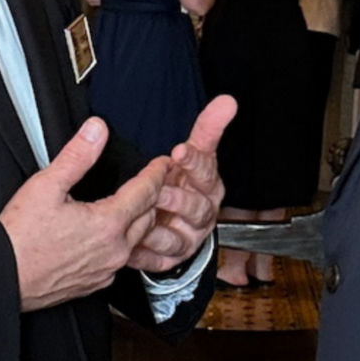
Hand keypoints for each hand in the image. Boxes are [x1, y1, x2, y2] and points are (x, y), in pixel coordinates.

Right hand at [0, 118, 166, 310]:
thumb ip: (77, 155)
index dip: (156, 173)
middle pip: (148, 217)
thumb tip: (96, 130)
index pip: (146, 192)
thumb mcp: (47, 185)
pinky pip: (119, 260)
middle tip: (153, 181)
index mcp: (108, 224)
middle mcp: (114, 251)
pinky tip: (112, 237)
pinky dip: (123, 244)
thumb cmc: (20, 237)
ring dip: (140, 222)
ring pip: (136, 241)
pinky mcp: (95, 284)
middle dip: (154, 196)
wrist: (3, 276)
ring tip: (137, 206)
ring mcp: (106, 270)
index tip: (162, 163)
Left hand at [128, 95, 233, 272]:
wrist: (181, 221)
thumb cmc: (188, 182)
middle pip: (196, 208)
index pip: (206, 171)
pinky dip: (145, 254)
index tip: (178, 151)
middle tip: (159, 189)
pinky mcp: (172, 258)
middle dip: (177, 198)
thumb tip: (227, 101)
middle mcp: (202, 213)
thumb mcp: (196, 154)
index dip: (193, 162)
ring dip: (159, 230)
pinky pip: (159, 259)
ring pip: (177, 238)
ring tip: (143, 219)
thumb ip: (208, 128)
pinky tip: (132, 245)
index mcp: (209, 186)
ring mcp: (188, 237)